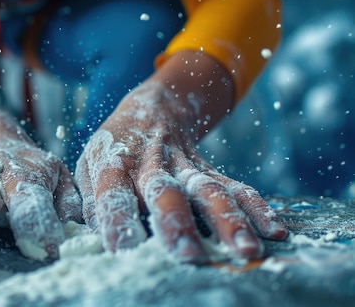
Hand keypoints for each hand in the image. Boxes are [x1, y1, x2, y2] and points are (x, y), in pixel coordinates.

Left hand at [75, 78, 287, 262]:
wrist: (152, 109)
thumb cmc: (114, 148)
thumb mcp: (90, 165)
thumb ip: (91, 202)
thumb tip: (98, 235)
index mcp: (115, 166)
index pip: (113, 196)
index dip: (117, 222)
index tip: (123, 250)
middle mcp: (152, 167)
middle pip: (166, 194)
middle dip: (178, 224)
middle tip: (187, 254)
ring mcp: (185, 167)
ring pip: (209, 191)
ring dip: (228, 220)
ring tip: (245, 250)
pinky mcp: (209, 169)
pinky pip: (235, 186)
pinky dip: (256, 207)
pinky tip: (274, 230)